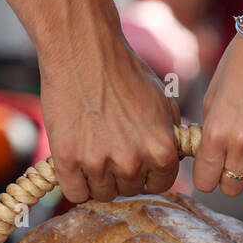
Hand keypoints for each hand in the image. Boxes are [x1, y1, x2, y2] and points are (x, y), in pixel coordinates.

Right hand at [40, 23, 180, 202]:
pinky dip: (75, 183)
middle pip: (129, 190)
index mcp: (162, 150)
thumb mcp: (162, 102)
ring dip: (98, 177)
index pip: (159, 184)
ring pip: (102, 192)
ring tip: (92, 149)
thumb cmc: (124, 70)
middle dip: (122, 174)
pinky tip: (75, 163)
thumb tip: (174, 156)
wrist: (84, 50)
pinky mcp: (68, 160)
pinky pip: (75, 192)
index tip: (137, 162)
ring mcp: (99, 163)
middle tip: (110, 148)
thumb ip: (170, 134)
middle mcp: (132, 162)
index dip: (148, 173)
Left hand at [194, 31, 242, 201]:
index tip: (214, 166)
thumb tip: (206, 156)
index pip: (204, 182)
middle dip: (231, 179)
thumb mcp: (213, 94)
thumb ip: (210, 130)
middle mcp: (242, 142)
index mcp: (215, 130)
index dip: (208, 176)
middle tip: (238, 161)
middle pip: (231, 189)